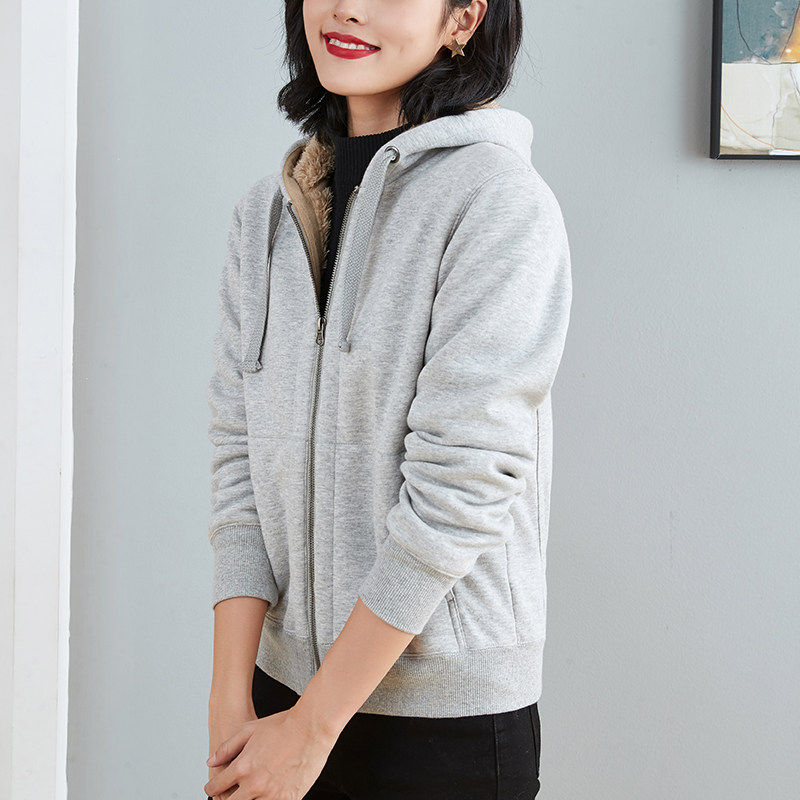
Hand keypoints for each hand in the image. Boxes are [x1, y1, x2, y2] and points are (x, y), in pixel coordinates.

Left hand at [203, 707, 337, 799]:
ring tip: (252, 794)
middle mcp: (254, 784)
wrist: (311, 727)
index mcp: (243, 767)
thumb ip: (227, 747)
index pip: (217, 787)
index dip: (212, 788)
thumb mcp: (250, 729)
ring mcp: (271, 794)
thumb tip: (211, 760)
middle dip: (227, 799)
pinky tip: (268, 795)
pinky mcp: (287, 799)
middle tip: (230, 794)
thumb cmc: (284, 725)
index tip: (214, 788)